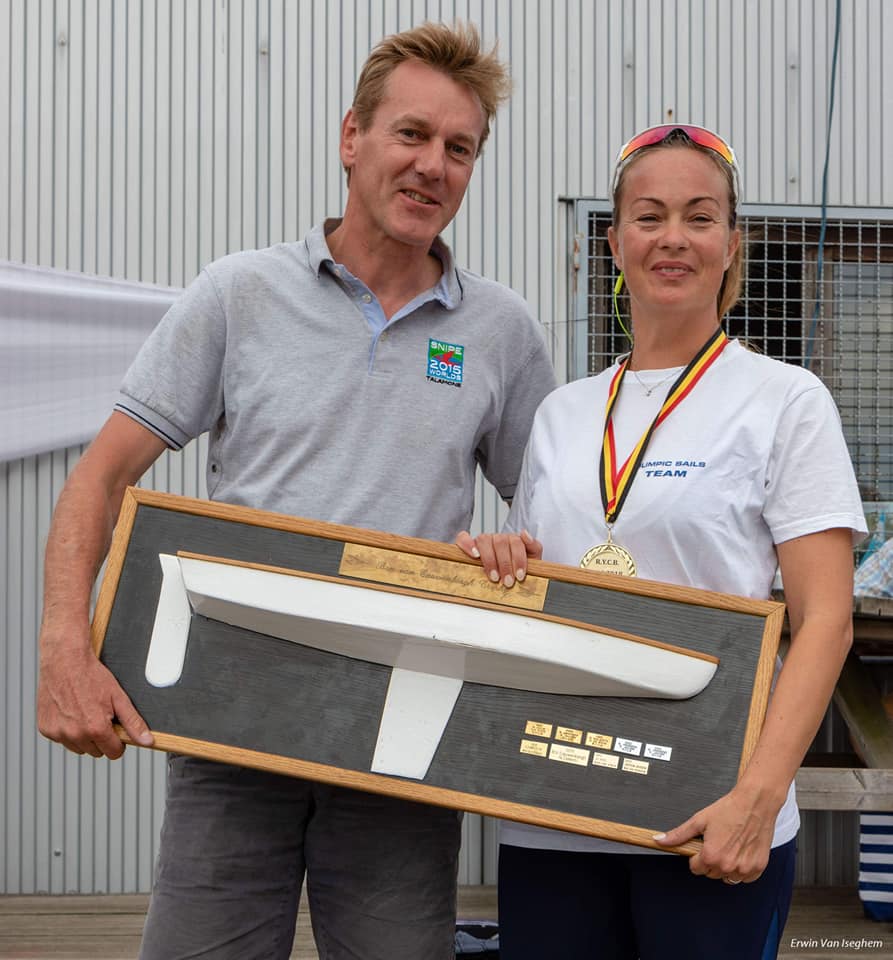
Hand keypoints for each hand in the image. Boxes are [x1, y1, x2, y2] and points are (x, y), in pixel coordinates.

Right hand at [37, 637, 152, 758]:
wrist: (65, 661)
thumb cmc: (91, 676)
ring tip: (85, 712)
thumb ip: (133, 722)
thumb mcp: (119, 697)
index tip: (116, 730)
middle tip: (100, 715)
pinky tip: (71, 712)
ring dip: (84, 736)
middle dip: (101, 738)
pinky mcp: (45, 729)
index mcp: (95, 729)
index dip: (118, 742)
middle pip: (96, 752)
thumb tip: (147, 741)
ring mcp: (58, 733)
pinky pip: (61, 739)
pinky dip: (67, 730)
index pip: (113, 753)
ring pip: (78, 748)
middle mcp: (75, 734)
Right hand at [455, 529, 542, 587]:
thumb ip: (534, 546)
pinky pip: (463, 537)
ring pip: (484, 540)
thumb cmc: (515, 570)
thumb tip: (524, 533)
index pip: (516, 542)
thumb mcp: (531, 560)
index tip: (520, 576)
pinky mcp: (467, 543)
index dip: (519, 559)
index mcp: (513, 540)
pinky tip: (474, 555)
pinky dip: (468, 544)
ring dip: (489, 560)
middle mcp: (497, 538)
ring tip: (494, 577)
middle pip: (500, 542)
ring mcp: (482, 540)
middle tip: (508, 582)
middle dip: (505, 564)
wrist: (504, 578)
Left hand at [653, 784, 774, 883]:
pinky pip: (745, 878)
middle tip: (717, 842)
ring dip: (725, 866)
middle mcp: (728, 866)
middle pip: (711, 873)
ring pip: (727, 878)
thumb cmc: (729, 810)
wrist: (755, 803)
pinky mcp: (758, 868)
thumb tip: (659, 840)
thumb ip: (678, 834)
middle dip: (710, 860)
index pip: (695, 868)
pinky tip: (740, 851)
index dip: (696, 856)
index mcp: (711, 856)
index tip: (702, 846)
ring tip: (729, 846)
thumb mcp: (699, 820)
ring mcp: (744, 869)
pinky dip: (741, 868)